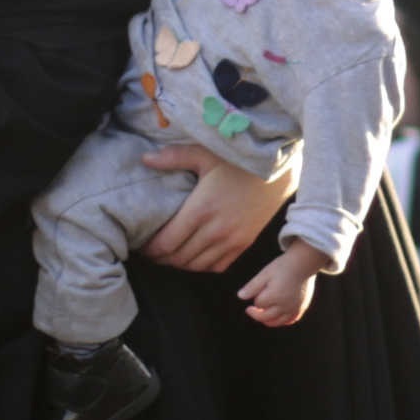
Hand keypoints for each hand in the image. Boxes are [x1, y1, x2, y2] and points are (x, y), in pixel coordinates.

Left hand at [137, 147, 293, 272]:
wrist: (277, 171)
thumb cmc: (239, 160)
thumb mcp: (206, 154)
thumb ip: (174, 157)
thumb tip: (145, 159)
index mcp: (201, 209)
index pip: (166, 242)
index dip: (150, 248)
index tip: (141, 244)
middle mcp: (215, 230)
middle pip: (178, 257)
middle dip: (160, 257)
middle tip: (150, 251)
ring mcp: (231, 240)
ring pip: (196, 266)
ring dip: (179, 264)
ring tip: (168, 255)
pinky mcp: (244, 244)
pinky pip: (217, 266)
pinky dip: (201, 266)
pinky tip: (193, 257)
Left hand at [239, 239, 331, 327]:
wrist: (303, 264)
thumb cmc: (282, 267)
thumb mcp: (265, 273)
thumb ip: (252, 286)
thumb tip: (240, 296)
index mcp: (274, 295)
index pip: (259, 304)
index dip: (256, 298)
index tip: (258, 291)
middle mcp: (284, 305)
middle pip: (265, 317)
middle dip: (257, 313)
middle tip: (250, 309)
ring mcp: (293, 308)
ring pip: (277, 322)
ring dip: (267, 320)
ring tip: (262, 313)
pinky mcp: (301, 308)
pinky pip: (290, 320)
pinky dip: (282, 320)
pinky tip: (277, 315)